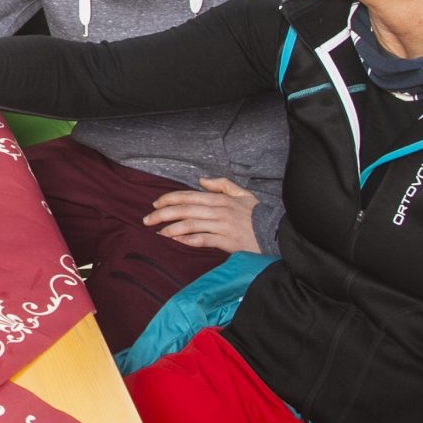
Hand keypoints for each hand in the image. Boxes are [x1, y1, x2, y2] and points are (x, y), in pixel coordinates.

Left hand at [144, 177, 260, 252]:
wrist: (276, 233)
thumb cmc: (257, 215)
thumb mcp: (242, 193)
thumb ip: (222, 184)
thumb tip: (201, 181)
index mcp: (220, 198)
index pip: (188, 196)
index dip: (169, 199)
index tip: (155, 204)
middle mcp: (219, 210)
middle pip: (184, 209)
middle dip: (162, 213)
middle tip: (147, 219)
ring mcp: (222, 225)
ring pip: (190, 224)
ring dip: (171, 228)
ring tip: (158, 231)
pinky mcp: (227, 241)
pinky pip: (203, 239)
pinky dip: (187, 240)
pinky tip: (176, 240)